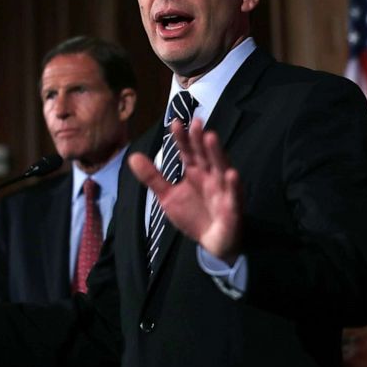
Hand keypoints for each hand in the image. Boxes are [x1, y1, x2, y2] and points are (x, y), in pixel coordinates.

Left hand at [128, 118, 242, 262]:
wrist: (214, 243)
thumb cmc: (194, 216)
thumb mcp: (168, 197)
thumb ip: (152, 177)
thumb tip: (133, 156)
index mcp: (195, 172)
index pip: (188, 152)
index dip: (182, 139)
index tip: (175, 123)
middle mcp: (211, 176)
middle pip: (204, 155)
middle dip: (199, 140)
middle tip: (196, 122)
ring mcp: (223, 190)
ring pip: (221, 168)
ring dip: (217, 153)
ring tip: (211, 137)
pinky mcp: (233, 207)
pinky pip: (234, 195)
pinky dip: (233, 185)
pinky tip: (231, 174)